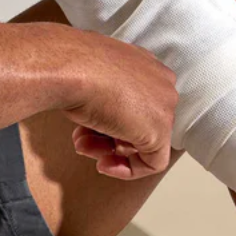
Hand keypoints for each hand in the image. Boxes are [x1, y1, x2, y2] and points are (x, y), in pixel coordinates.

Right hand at [60, 30, 178, 179]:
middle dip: (106, 137)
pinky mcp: (160, 131)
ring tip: (82, 146)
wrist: (70, 67)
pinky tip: (103, 165)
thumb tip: (101, 115)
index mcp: (147, 66)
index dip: (110, 121)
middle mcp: (161, 84)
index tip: (88, 129)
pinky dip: (128, 170)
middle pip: (138, 124)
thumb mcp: (91, 79)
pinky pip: (153, 162)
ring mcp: (164, 107)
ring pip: (143, 142)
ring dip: (107, 150)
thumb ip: (105, 96)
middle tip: (82, 141)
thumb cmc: (73, 67)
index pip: (136, 105)